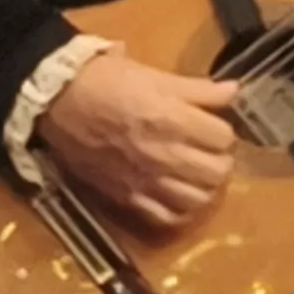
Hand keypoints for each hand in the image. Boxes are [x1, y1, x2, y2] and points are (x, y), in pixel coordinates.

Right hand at [38, 48, 242, 232]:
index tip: (211, 125)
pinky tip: (179, 196)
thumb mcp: (154, 75)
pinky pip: (169, 218)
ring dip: (205, 186)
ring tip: (197, 174)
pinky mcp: (129, 198)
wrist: (59, 101)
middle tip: (208, 150)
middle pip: (218, 171)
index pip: (224, 137)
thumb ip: (198, 89)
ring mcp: (147, 181)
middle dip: (219, 159)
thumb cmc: (107, 81)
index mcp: (173, 119)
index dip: (222, 130)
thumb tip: (234, 91)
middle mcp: (165, 155)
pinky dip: (181, 211)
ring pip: (200, 199)